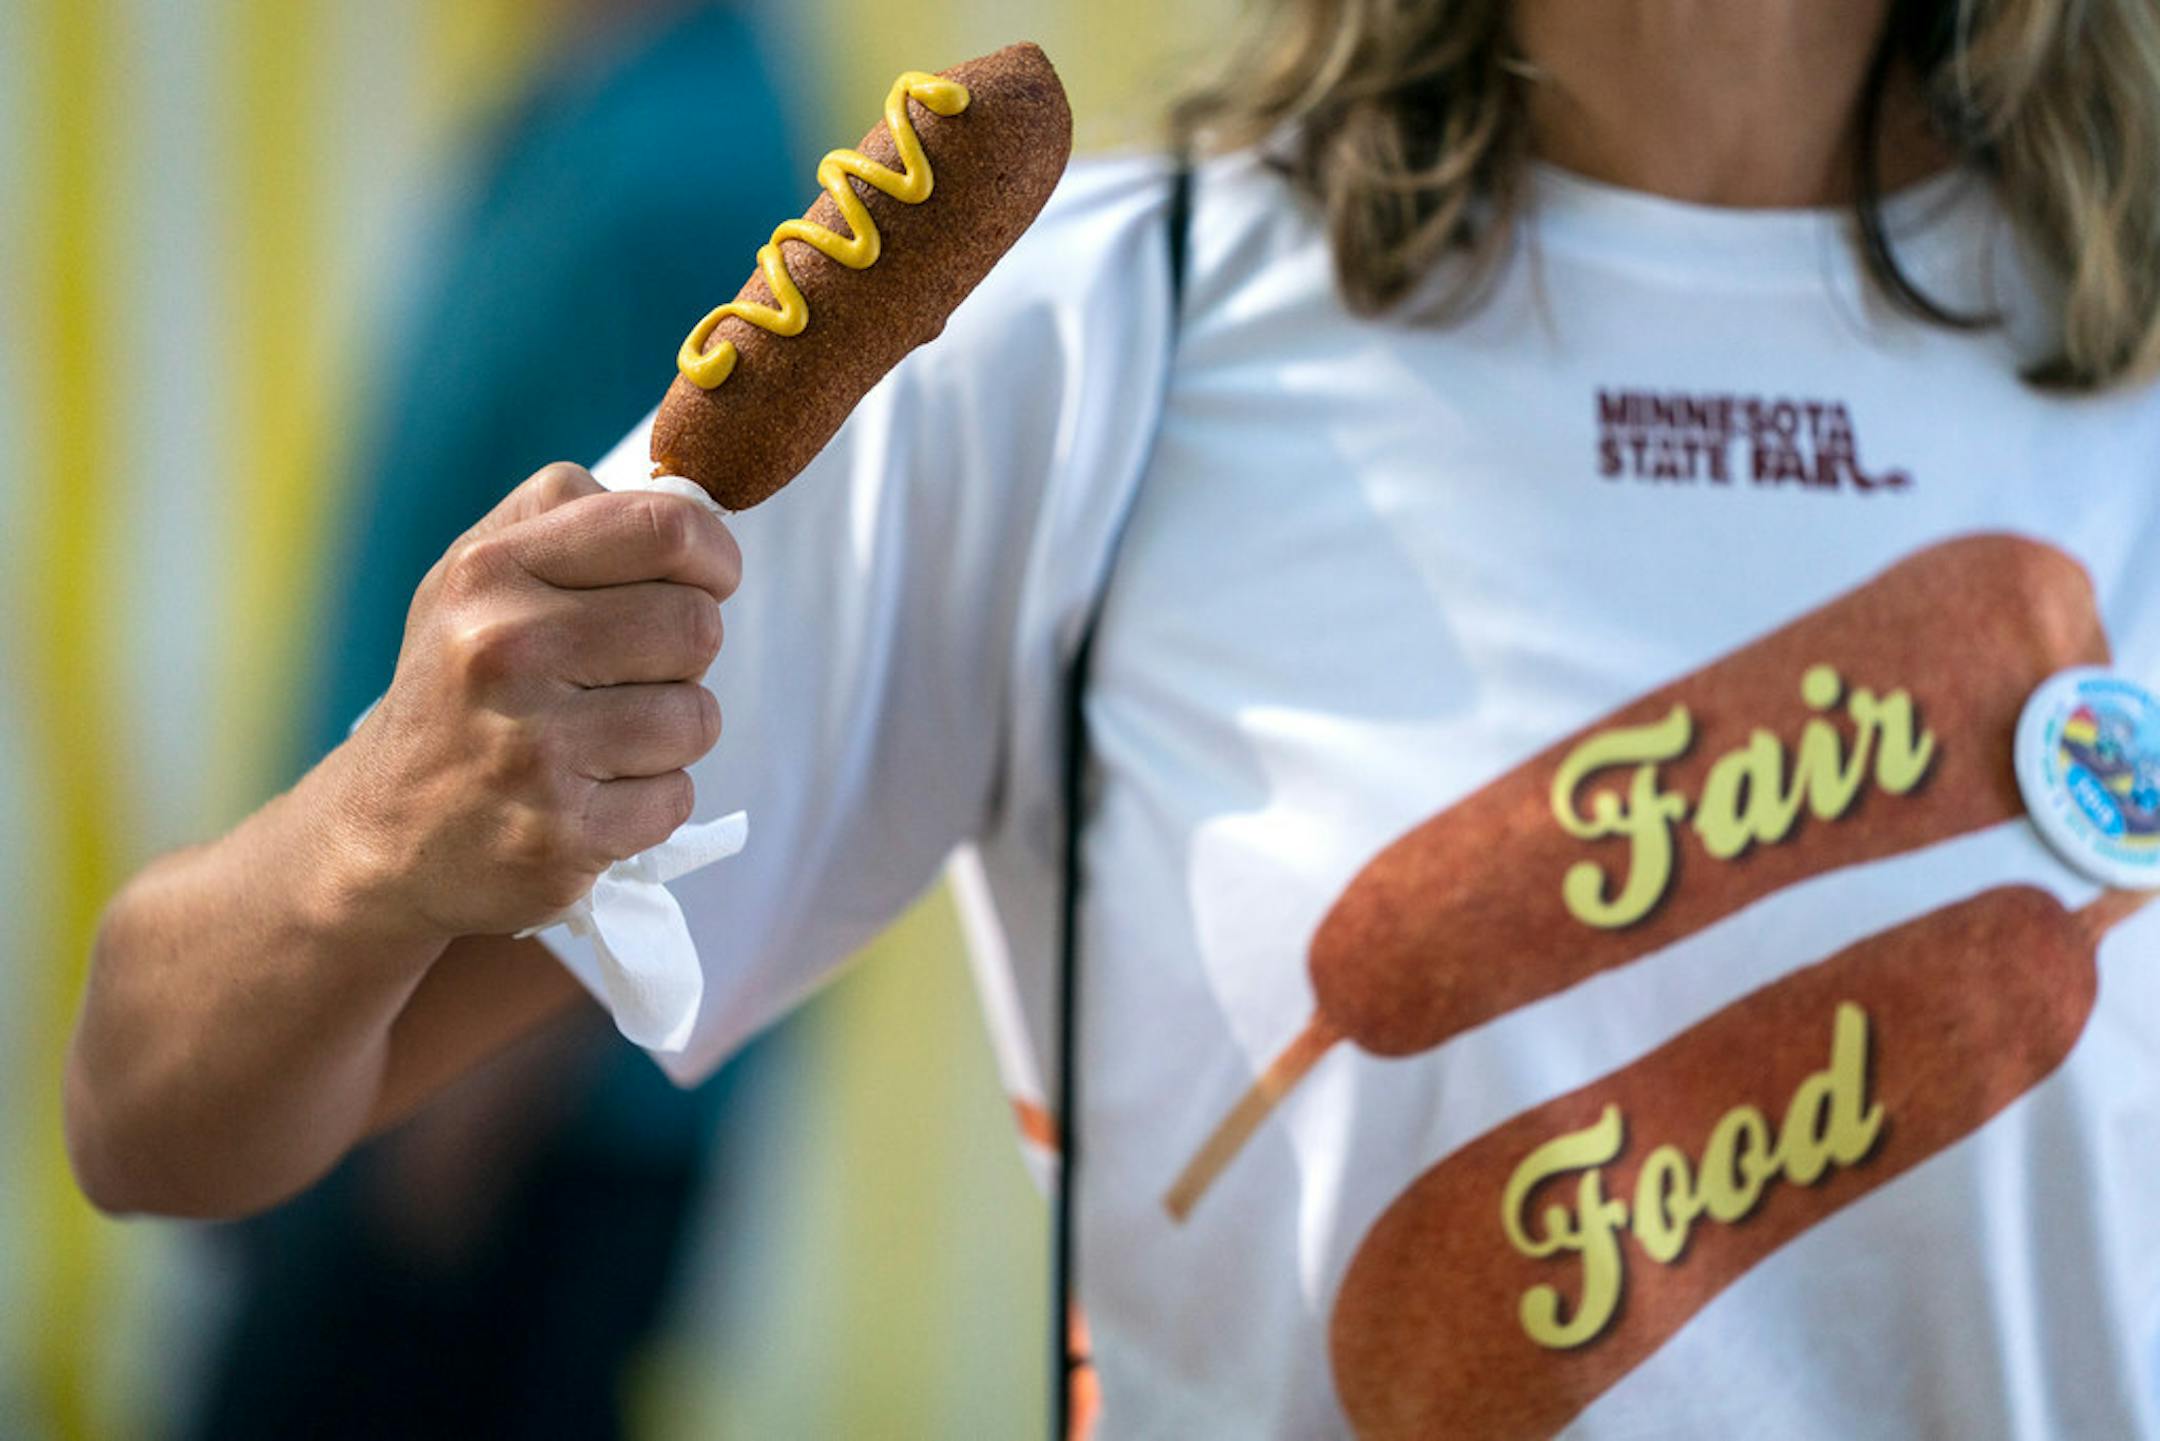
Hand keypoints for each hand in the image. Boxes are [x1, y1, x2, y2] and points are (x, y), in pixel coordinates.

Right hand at [322, 462, 739, 939]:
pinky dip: (650, 801)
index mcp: (490, 572)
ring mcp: (534, 751)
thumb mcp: (478, 577)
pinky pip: (676, 797)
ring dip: (670, 733)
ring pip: (698, 717)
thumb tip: (692, 504)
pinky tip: (589, 797)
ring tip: (601, 741)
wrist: (381, 835)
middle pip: (697, 625)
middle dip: (684, 654)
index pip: (665, 528)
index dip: (713, 554)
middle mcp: (506, 652)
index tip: (706, 580)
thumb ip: (572, 516)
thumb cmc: (457, 686)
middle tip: (627, 676)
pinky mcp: (561, 837)